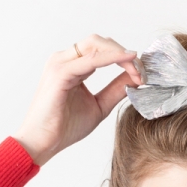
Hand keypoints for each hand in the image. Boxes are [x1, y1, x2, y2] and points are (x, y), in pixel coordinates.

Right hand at [13, 34, 145, 165]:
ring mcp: (60, 63)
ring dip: (121, 55)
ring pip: (96, 45)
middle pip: (100, 42)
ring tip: (138, 71)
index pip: (101, 50)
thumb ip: (115, 90)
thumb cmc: (64, 128)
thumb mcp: (99, 106)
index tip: (142, 74)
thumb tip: (136, 78)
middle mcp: (64, 59)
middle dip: (124, 53)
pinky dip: (112, 58)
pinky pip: (91, 59)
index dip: (124, 57)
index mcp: (71, 65)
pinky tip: (128, 62)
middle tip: (143, 72)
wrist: (43, 144)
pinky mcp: (60, 73)